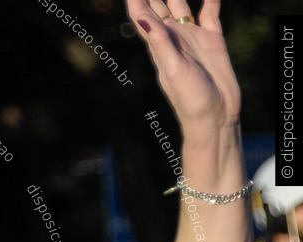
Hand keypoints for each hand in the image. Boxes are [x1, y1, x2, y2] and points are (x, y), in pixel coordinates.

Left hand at [127, 0, 239, 130]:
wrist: (215, 116)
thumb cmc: (190, 99)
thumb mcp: (172, 69)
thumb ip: (159, 42)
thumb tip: (142, 16)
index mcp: (158, 44)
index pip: (141, 13)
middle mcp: (173, 37)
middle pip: (158, 5)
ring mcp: (192, 38)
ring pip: (180, 5)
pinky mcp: (212, 41)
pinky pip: (210, 14)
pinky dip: (211, 0)